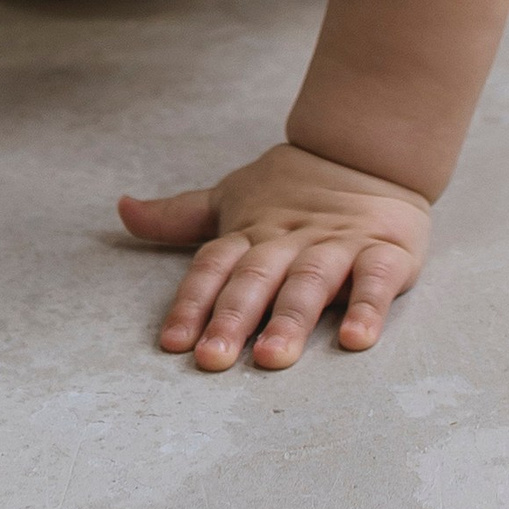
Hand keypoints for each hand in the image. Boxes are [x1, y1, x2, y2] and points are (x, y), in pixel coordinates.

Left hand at [119, 140, 431, 369]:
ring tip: (272, 356)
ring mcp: (338, 245)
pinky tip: (356, 340)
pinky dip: (367, 308)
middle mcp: (290, 239)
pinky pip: (376, 281)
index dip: (192, 301)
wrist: (369, 149)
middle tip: (213, 359)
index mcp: (253, 230)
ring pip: (310, 281)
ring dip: (290, 318)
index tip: (172, 343)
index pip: (215, 264)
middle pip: (256, 276)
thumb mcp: (233, 199)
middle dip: (232, 318)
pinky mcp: (386, 252)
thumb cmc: (294, 189)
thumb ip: (178, 216)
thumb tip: (122, 209)